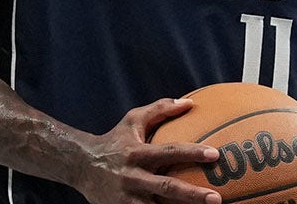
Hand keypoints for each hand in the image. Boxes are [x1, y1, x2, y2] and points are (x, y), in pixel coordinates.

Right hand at [72, 98, 222, 203]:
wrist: (80, 166)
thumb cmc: (114, 141)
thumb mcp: (133, 120)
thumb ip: (160, 109)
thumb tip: (190, 102)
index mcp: (138, 154)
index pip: (169, 151)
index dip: (192, 153)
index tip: (215, 154)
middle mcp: (133, 177)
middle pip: (167, 187)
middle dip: (192, 195)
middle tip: (216, 199)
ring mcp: (128, 198)